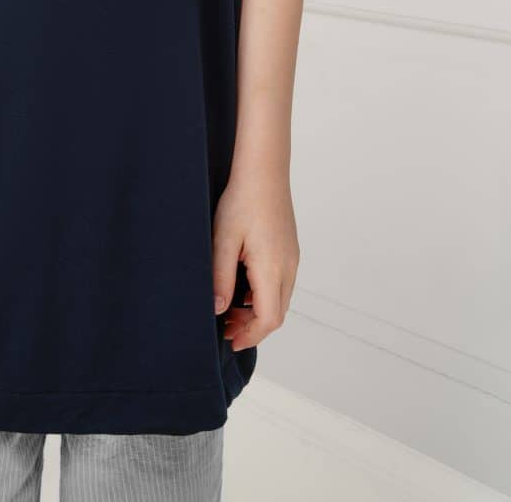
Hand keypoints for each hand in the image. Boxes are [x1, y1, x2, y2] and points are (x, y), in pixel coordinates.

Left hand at [211, 174, 298, 350]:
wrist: (264, 172)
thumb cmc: (242, 201)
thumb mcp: (223, 239)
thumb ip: (221, 277)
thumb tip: (218, 310)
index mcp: (272, 268)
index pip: (268, 318)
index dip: (249, 334)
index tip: (229, 339)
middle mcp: (288, 267)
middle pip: (277, 313)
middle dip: (252, 327)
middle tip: (226, 328)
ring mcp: (292, 258)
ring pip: (280, 299)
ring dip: (258, 312)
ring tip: (231, 310)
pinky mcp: (290, 250)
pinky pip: (281, 283)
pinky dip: (263, 295)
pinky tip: (243, 287)